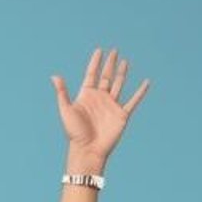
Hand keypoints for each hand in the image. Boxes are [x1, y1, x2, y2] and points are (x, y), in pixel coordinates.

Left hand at [52, 47, 149, 168]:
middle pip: (106, 76)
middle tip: (114, 50)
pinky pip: (133, 101)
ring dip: (122, 73)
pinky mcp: (121, 115)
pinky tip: (146, 82)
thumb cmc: (75, 134)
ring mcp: (111, 106)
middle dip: (109, 63)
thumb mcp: (66, 110)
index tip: (99, 50)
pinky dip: (141, 92)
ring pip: (118, 84)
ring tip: (124, 61)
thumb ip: (62, 92)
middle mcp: (100, 99)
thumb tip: (54, 76)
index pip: (92, 74)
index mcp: (87, 96)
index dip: (95, 62)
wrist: (88, 150)